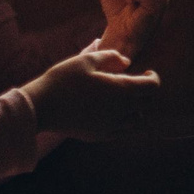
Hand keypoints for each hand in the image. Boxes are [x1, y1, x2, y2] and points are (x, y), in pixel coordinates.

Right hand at [23, 46, 162, 140]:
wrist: (41, 108)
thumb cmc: (63, 80)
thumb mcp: (86, 60)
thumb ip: (111, 58)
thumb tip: (126, 62)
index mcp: (121, 90)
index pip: (152, 86)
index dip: (153, 77)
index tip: (146, 71)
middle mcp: (121, 111)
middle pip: (147, 104)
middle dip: (144, 92)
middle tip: (133, 83)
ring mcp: (111, 126)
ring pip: (138, 121)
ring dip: (136, 109)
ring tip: (123, 99)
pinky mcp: (100, 136)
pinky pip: (122, 131)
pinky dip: (124, 122)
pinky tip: (111, 112)